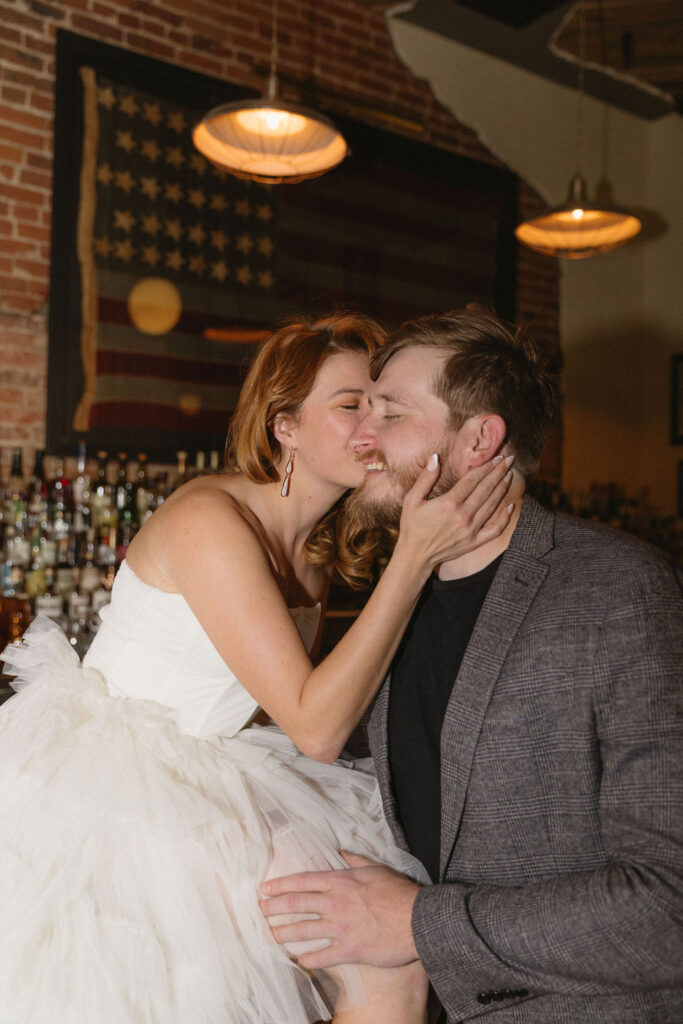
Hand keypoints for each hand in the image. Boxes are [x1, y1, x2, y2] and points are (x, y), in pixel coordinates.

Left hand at [259, 852, 420, 969]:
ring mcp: (340, 927)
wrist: (418, 920)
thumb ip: (355, 860)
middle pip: (297, 904)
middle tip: (260, 911)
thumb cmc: (399, 892)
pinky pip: (322, 956)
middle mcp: (335, 903)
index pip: (303, 881)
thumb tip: (341, 852)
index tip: (265, 889)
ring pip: (303, 931)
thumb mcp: (376, 869)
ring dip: (283, 933)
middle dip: (274, 908)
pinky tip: (300, 961)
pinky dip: (309, 959)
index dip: (281, 885)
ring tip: (271, 935)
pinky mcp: (349, 950)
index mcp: (341, 881)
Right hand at [397, 454, 514, 568]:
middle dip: (499, 473)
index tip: (496, 458)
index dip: (486, 467)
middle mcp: (463, 515)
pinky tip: (510, 505)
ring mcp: (471, 530)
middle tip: (509, 461)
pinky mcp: (474, 542)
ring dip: (503, 488)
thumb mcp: (412, 500)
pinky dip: (505, 517)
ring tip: (509, 476)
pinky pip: (495, 529)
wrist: (415, 556)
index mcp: (448, 503)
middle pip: (486, 489)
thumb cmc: (412, 526)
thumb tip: (436, 457)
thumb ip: (425, 478)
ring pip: (492, 505)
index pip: (473, 479)